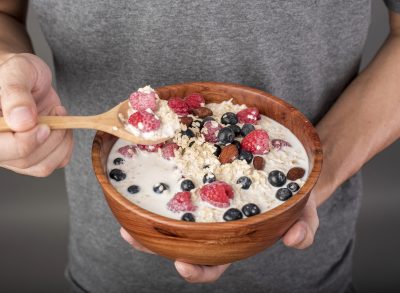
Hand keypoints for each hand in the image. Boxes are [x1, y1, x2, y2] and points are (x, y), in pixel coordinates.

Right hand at [0, 53, 72, 175]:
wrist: (28, 77)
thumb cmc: (17, 72)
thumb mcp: (16, 72)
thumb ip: (15, 94)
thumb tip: (21, 120)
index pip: (3, 150)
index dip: (27, 140)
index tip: (43, 123)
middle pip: (25, 160)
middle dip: (49, 137)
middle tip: (54, 112)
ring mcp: (15, 154)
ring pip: (42, 166)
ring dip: (59, 140)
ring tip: (56, 115)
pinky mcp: (35, 156)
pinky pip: (56, 162)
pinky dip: (66, 145)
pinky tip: (60, 126)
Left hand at [120, 194, 318, 282]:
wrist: (284, 169)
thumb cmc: (291, 199)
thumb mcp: (303, 212)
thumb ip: (303, 228)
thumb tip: (295, 240)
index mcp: (234, 241)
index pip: (213, 263)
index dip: (197, 269)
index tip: (183, 264)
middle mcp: (212, 226)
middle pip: (179, 242)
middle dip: (155, 245)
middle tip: (133, 237)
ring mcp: (202, 204)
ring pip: (169, 218)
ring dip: (144, 220)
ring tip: (125, 214)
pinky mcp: (198, 181)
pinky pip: (175, 187)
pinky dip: (157, 187)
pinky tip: (141, 176)